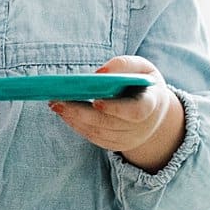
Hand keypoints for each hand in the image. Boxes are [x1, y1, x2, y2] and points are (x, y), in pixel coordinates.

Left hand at [49, 57, 183, 170]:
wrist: (154, 111)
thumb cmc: (144, 85)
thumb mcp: (143, 68)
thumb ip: (124, 65)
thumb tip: (98, 74)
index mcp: (151, 105)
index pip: (135, 112)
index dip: (115, 109)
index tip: (96, 101)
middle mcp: (141, 127)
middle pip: (108, 124)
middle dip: (82, 113)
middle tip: (59, 101)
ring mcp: (129, 139)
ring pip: (98, 133)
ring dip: (74, 119)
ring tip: (56, 104)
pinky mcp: (116, 144)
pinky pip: (95, 138)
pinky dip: (77, 126)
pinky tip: (64, 113)